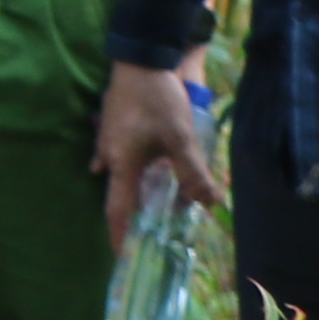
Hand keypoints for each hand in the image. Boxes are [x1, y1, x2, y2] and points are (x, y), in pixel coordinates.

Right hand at [90, 56, 221, 244]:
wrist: (140, 59)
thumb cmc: (158, 100)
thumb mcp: (181, 138)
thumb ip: (194, 173)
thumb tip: (211, 204)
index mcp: (122, 165)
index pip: (118, 211)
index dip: (121, 237)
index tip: (124, 260)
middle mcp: (109, 157)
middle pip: (119, 195)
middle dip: (131, 217)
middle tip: (147, 232)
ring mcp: (108, 141)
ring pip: (118, 177)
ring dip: (133, 192)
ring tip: (151, 203)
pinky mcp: (113, 127)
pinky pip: (116, 157)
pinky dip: (130, 168)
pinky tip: (139, 166)